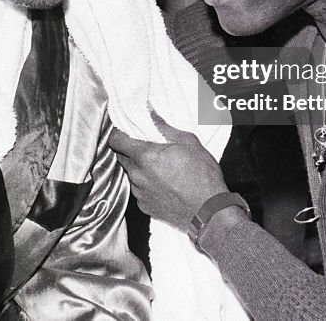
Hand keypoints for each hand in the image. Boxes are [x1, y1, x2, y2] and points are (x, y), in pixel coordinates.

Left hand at [108, 112, 228, 230]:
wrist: (209, 211)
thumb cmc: (202, 176)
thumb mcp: (188, 142)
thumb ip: (164, 127)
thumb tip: (151, 114)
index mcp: (145, 156)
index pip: (116, 141)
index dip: (118, 133)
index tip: (125, 131)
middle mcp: (138, 175)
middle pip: (121, 157)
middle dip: (130, 150)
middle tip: (147, 146)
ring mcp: (140, 193)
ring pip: (131, 174)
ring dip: (139, 168)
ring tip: (160, 167)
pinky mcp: (145, 206)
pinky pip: (139, 191)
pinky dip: (146, 185)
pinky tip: (163, 184)